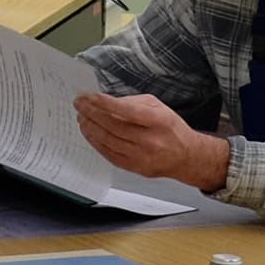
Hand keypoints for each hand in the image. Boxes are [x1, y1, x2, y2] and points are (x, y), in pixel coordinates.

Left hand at [75, 91, 230, 189]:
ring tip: (81, 117)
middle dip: (91, 113)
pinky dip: (95, 142)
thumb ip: (133, 102)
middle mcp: (150, 140)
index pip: (127, 111)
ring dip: (90, 127)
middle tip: (79, 104)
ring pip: (107, 141)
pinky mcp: (134, 167)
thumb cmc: (170, 129)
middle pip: (113, 126)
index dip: (105, 103)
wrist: (186, 156)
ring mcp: (141, 156)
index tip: (89, 96)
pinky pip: (108, 154)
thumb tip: (106, 102)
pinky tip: (89, 132)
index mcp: (158, 122)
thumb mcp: (158, 107)